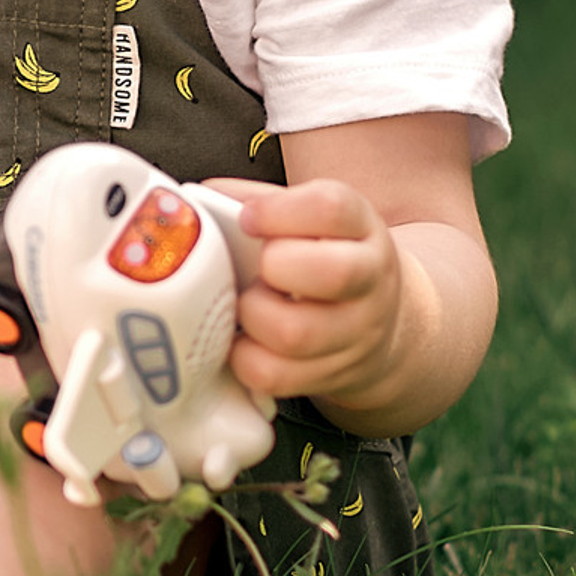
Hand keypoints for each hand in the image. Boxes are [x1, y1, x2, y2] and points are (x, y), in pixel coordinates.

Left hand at [203, 174, 407, 406]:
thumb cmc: (319, 256)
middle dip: (274, 266)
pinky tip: (241, 337)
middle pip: (332, 273)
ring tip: (246, 302)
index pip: (333, 208)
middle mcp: (369, 280)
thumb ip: (255, 200)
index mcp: (360, 227)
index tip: (248, 218)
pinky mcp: (329, 376)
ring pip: (295, 333)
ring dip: (251, 315)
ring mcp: (356, 334)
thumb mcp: (307, 218)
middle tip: (257, 267)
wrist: (378, 325)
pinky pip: (272, 375)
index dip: (279, 211)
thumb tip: (197, 200)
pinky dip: (242, 356)